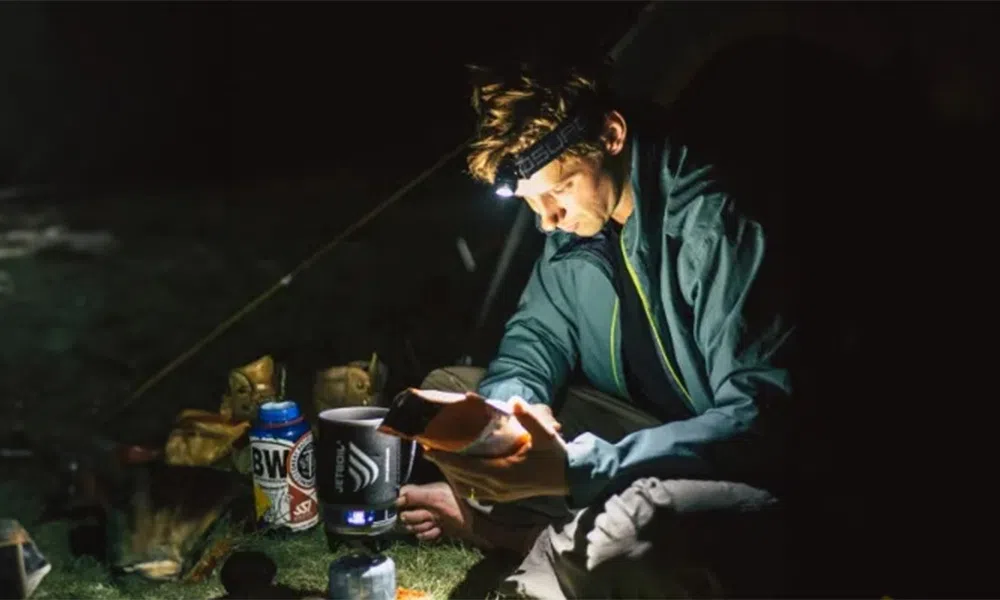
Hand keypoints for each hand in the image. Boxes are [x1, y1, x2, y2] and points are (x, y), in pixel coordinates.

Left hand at [424, 399, 568, 502]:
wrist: (569, 478)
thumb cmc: (555, 455)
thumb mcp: (545, 435)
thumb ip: (529, 419)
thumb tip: (514, 401)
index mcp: (504, 472)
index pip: (467, 466)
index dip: (447, 459)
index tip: (430, 449)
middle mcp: (498, 486)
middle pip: (462, 477)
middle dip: (443, 464)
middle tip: (428, 450)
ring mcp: (500, 494)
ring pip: (467, 486)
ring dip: (451, 474)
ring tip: (440, 460)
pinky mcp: (503, 497)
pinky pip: (476, 491)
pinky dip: (463, 483)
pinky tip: (458, 474)